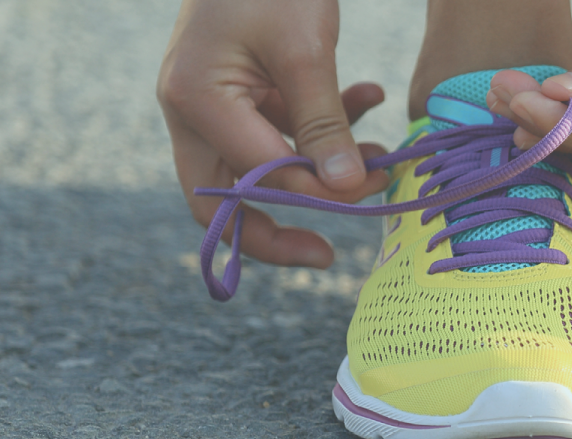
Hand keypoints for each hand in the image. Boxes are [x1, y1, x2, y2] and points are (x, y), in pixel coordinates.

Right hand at [157, 0, 389, 268]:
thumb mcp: (306, 50)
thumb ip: (324, 124)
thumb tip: (347, 192)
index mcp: (195, 101)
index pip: (249, 179)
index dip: (303, 201)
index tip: (355, 213)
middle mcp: (191, 108)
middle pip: (222, 196)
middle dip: (276, 226)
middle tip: (327, 255)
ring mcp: (211, 99)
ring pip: (260, 162)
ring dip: (320, 164)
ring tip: (381, 156)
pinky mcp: (239, 86)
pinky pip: (278, 126)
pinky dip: (323, 124)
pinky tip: (369, 100)